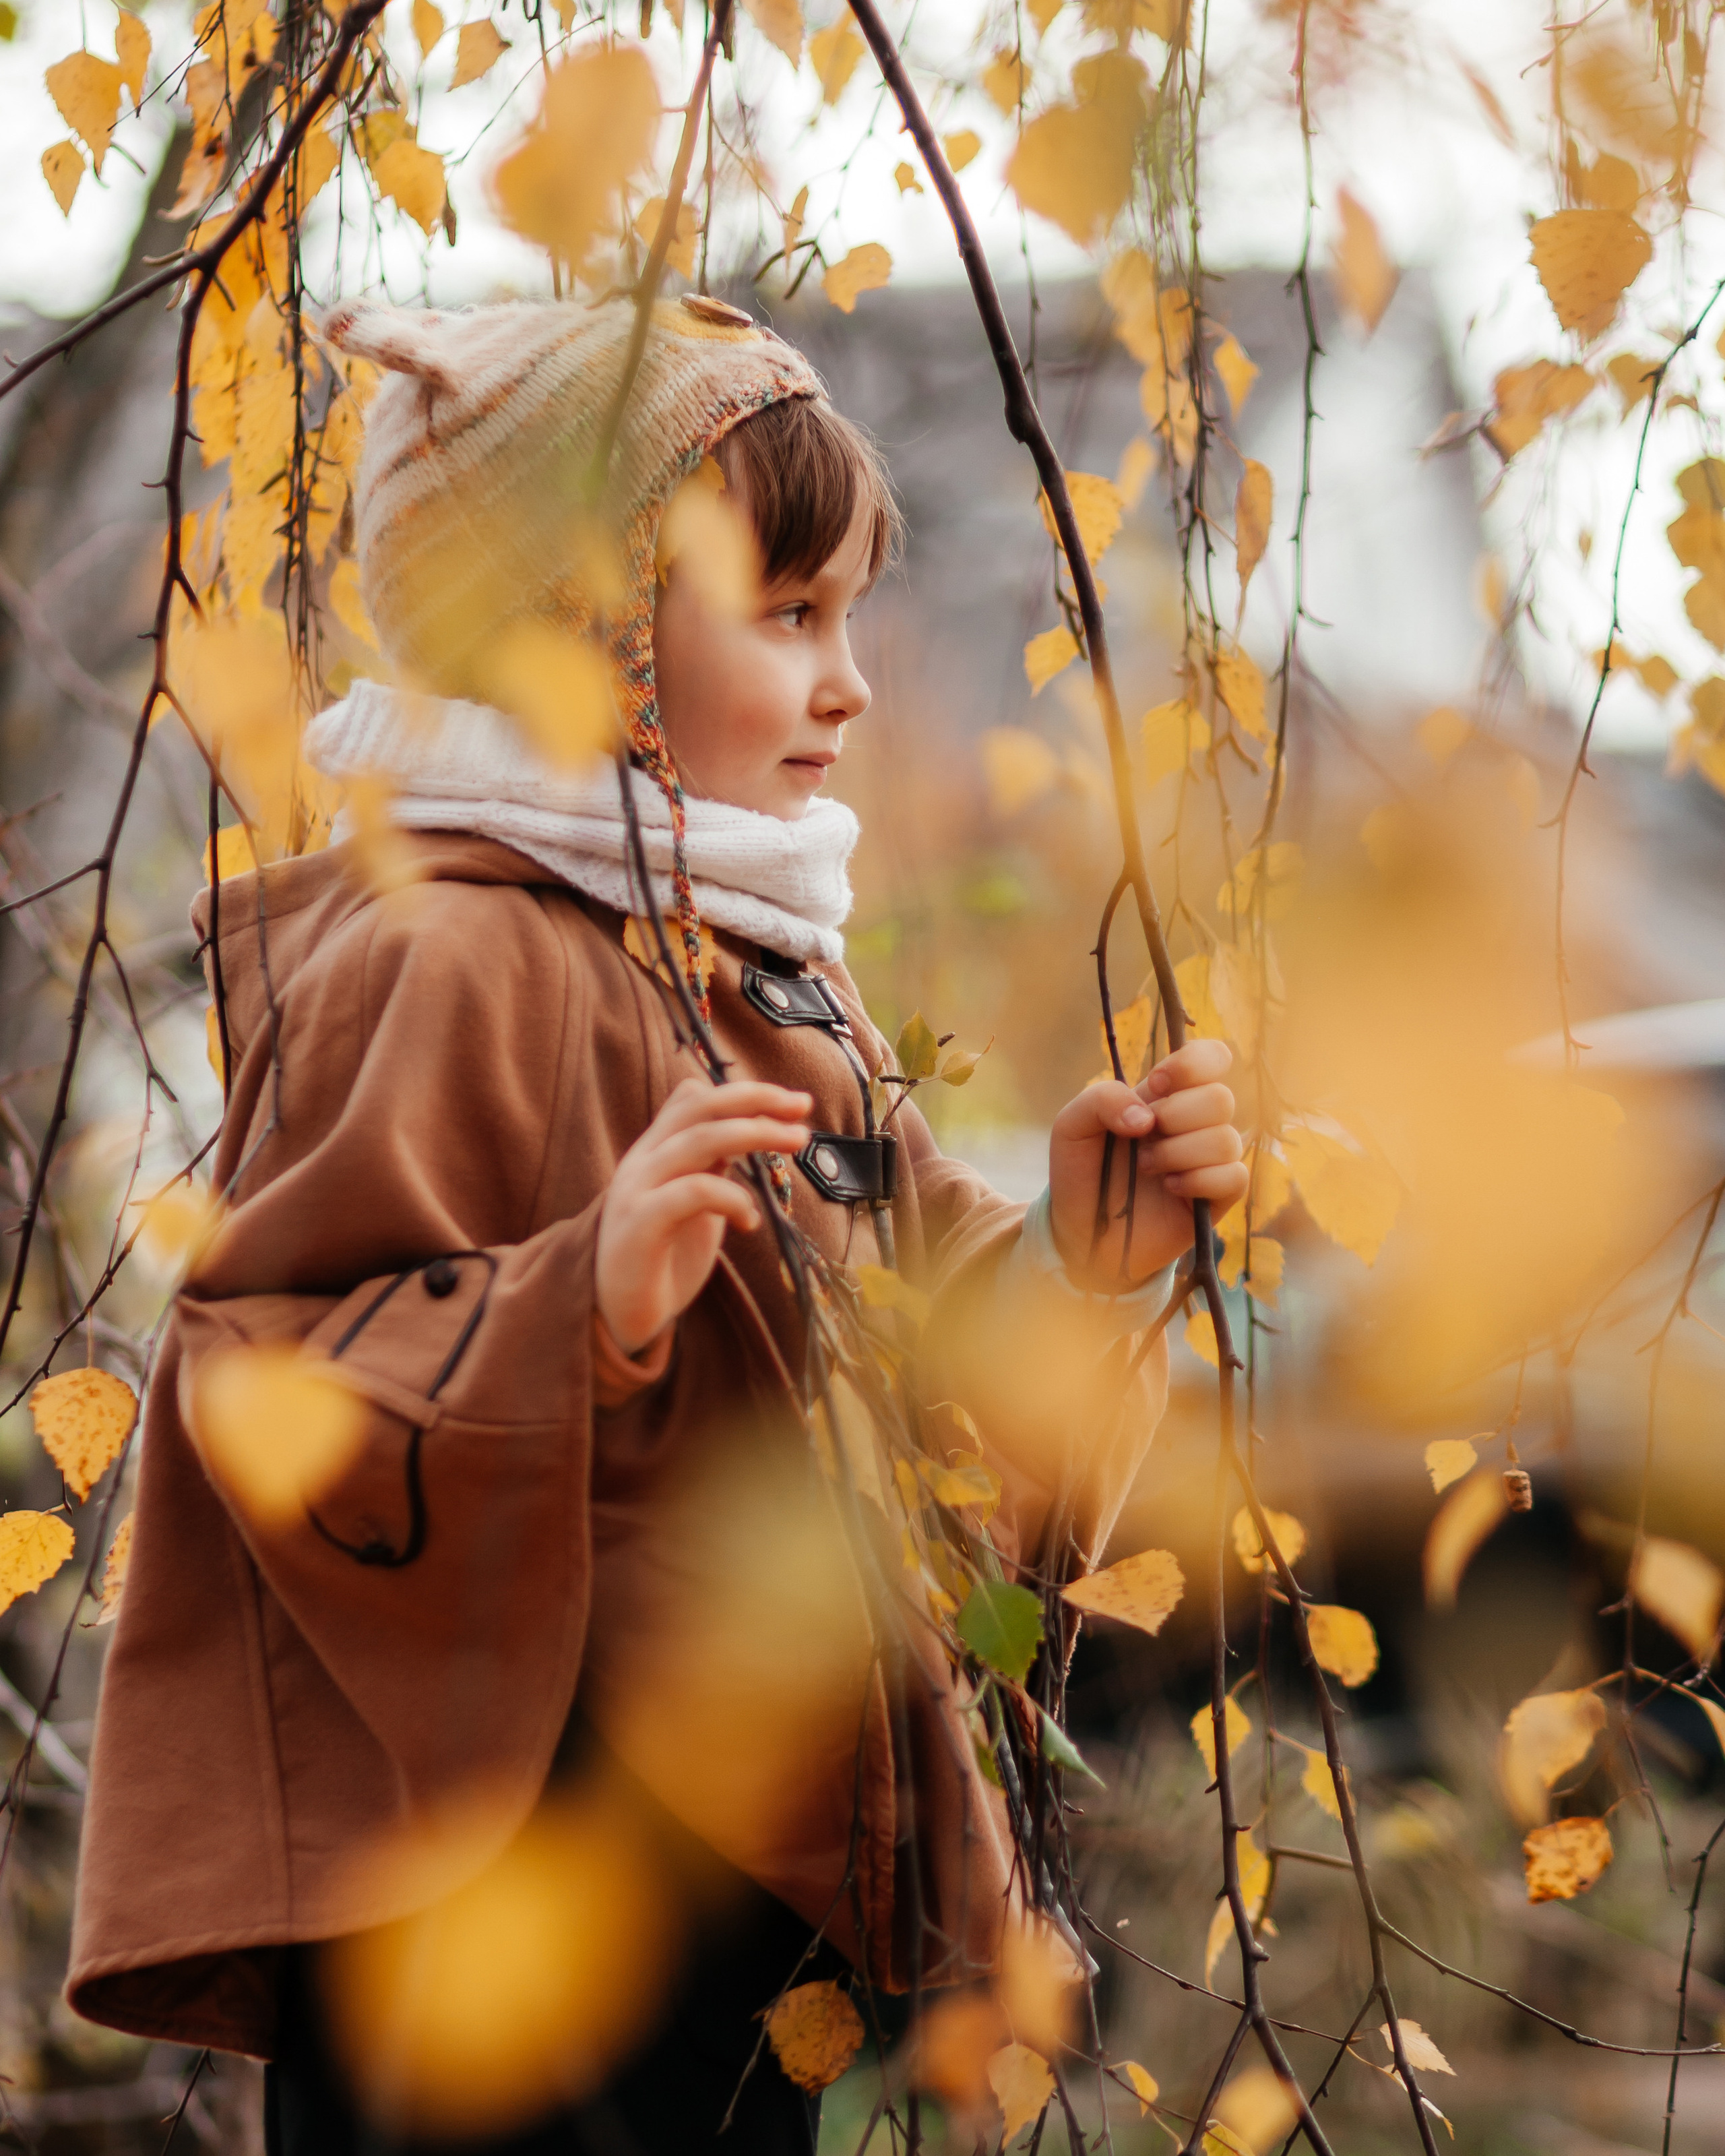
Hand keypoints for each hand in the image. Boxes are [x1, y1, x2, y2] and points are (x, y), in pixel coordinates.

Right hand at [596, 1079, 811, 1355]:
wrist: (617, 1317)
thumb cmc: (663, 1259)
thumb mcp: (692, 1202)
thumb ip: (710, 1165)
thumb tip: (750, 1129)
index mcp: (653, 1152)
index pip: (693, 1099)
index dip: (742, 1094)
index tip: (791, 1105)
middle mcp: (641, 1162)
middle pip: (699, 1108)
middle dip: (755, 1099)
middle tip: (803, 1107)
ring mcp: (636, 1191)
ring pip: (700, 1139)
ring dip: (756, 1133)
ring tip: (797, 1140)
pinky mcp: (639, 1227)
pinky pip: (692, 1192)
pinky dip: (732, 1197)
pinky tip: (751, 1220)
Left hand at [1047, 1039, 1247, 1290]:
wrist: (1082, 1234)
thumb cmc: (1080, 1174)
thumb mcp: (1072, 1126)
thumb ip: (1101, 1099)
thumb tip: (1146, 1116)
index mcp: (1166, 1096)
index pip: (1211, 1057)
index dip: (1192, 1064)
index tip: (1158, 1085)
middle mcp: (1193, 1123)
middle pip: (1220, 1098)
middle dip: (1175, 1118)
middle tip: (1141, 1142)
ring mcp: (1208, 1160)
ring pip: (1226, 1139)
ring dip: (1178, 1154)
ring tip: (1148, 1170)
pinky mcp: (1218, 1197)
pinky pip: (1235, 1177)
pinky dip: (1198, 1181)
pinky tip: (1170, 1189)